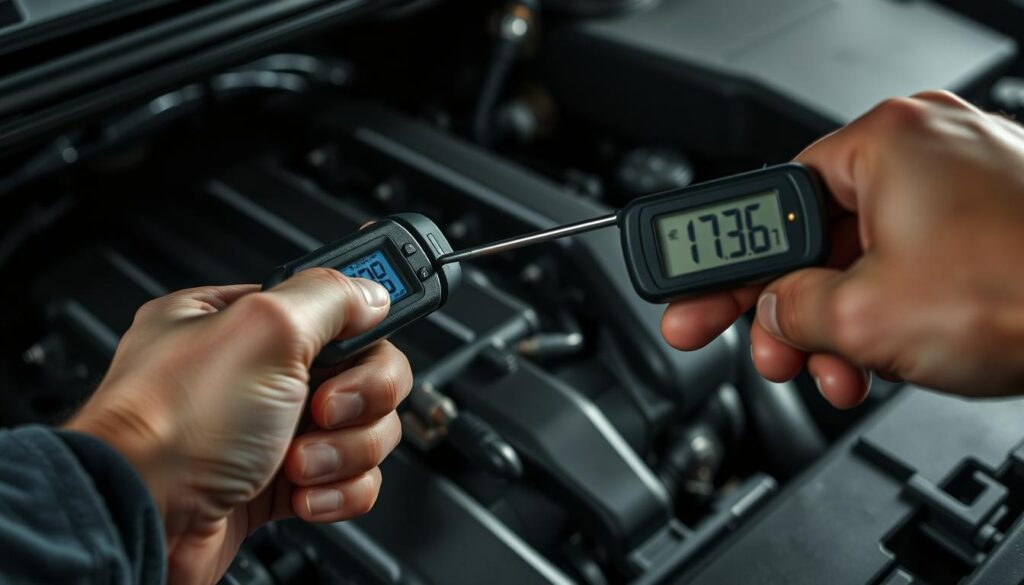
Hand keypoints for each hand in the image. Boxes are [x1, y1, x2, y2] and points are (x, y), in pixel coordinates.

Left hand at [65, 269, 411, 583]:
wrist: (145, 521)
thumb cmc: (174, 426)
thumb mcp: (263, 329)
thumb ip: (330, 296)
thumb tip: (372, 291)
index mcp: (243, 321)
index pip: (334, 305)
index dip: (364, 321)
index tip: (375, 334)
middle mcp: (258, 373)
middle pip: (365, 370)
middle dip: (357, 399)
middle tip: (322, 408)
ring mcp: (273, 431)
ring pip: (363, 429)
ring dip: (341, 451)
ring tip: (298, 462)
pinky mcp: (284, 485)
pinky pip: (350, 480)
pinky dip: (336, 491)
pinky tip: (302, 493)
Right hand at [662, 91, 1023, 406]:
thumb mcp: (861, 314)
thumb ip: (787, 311)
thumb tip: (766, 315)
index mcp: (885, 141)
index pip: (771, 200)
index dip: (728, 262)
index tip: (696, 294)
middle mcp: (925, 149)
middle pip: (816, 236)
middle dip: (786, 307)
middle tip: (755, 347)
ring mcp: (963, 186)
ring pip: (863, 261)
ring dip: (835, 326)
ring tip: (830, 372)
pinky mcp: (991, 225)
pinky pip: (910, 268)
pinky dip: (885, 316)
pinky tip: (876, 359)